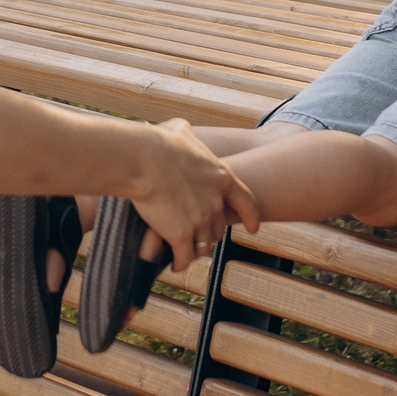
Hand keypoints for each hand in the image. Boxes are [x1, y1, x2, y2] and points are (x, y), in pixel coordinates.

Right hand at [125, 119, 260, 270]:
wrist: (143, 160)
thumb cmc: (158, 142)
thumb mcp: (180, 130)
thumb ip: (187, 134)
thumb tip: (182, 130)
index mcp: (222, 177)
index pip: (247, 202)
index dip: (251, 217)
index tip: (254, 228)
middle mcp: (216, 202)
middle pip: (220, 227)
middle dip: (212, 233)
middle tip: (200, 236)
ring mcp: (200, 220)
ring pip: (204, 244)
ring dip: (196, 250)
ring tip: (186, 253)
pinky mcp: (181, 234)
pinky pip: (185, 256)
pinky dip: (181, 263)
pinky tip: (175, 265)